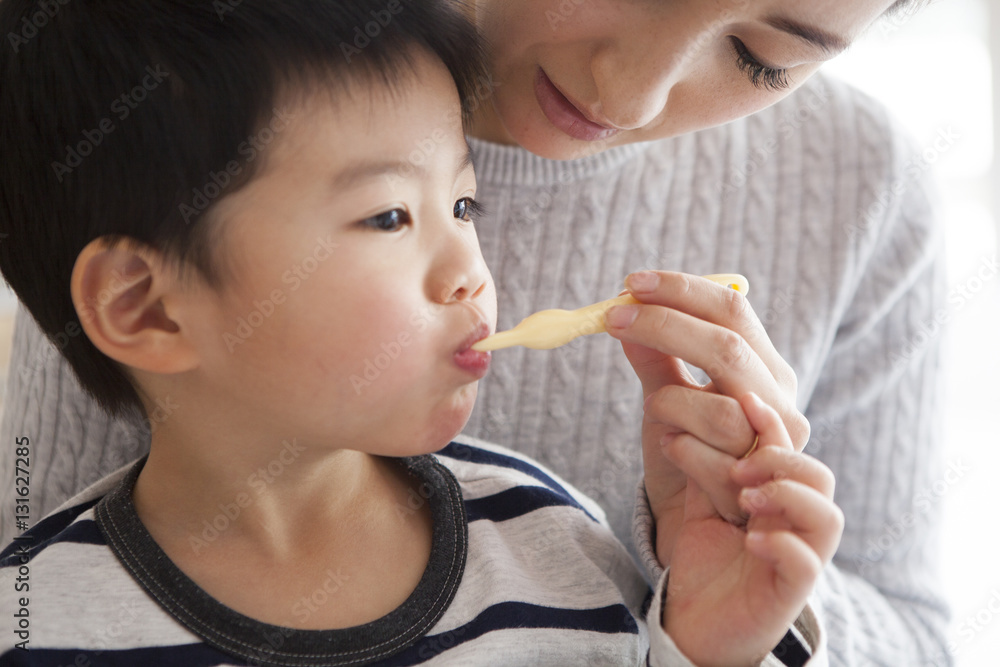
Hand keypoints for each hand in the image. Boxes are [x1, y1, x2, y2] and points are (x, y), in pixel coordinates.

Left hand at [604, 271, 809, 562]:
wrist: (712, 579)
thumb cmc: (693, 490)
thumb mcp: (667, 422)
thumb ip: (658, 370)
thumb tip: (626, 315)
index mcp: (764, 386)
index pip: (735, 316)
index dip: (685, 292)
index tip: (631, 282)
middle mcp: (787, 423)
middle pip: (733, 356)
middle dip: (669, 331)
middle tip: (616, 323)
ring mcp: (798, 476)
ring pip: (736, 418)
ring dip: (681, 417)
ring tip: (662, 438)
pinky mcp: (799, 540)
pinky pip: (764, 492)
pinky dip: (715, 478)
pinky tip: (691, 485)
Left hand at [662, 393, 842, 665]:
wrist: (695, 621)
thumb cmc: (704, 555)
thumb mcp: (699, 497)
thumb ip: (700, 455)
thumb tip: (671, 396)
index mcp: (777, 493)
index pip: (790, 447)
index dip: (771, 420)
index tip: (742, 400)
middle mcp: (795, 522)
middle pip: (818, 475)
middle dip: (779, 460)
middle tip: (736, 466)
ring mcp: (798, 555)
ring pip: (826, 516)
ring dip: (785, 496)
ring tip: (743, 497)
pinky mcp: (789, 592)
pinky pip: (806, 563)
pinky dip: (781, 544)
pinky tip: (750, 538)